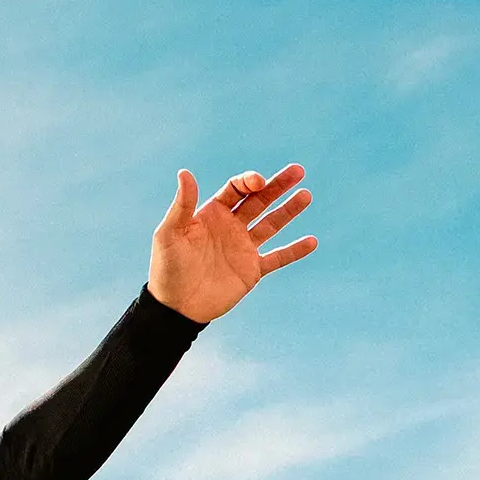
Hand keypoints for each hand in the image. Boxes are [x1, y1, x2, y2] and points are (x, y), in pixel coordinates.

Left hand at [148, 163, 316, 323]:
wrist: (176, 308)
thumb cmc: (167, 269)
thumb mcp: (170, 234)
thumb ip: (182, 205)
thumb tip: (184, 172)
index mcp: (212, 214)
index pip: (237, 189)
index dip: (249, 181)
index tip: (259, 182)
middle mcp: (231, 227)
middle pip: (259, 200)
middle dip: (278, 185)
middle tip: (298, 171)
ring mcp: (243, 248)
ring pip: (271, 224)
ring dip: (289, 211)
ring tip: (306, 196)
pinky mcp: (252, 271)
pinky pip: (277, 258)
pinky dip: (294, 251)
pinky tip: (312, 242)